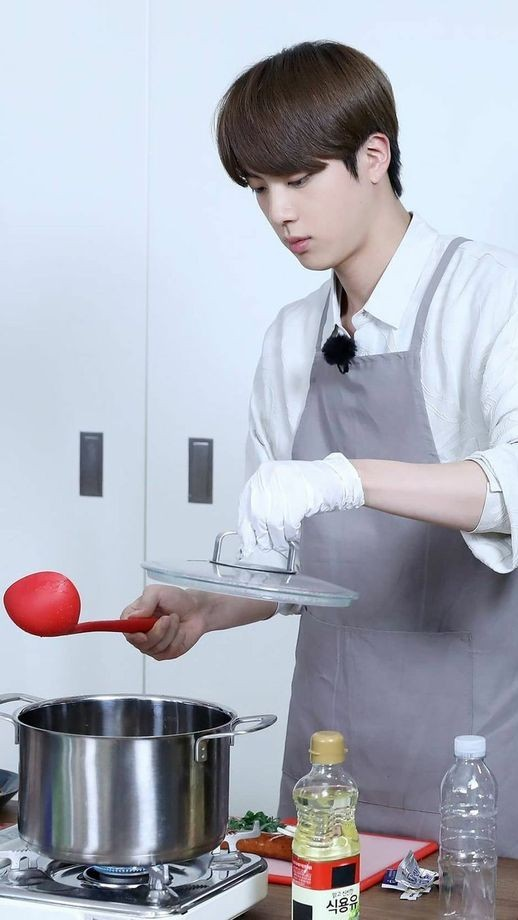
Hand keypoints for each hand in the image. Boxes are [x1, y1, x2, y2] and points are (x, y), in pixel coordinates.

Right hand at [121, 586, 208, 660]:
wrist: (197, 609)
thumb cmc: (176, 599)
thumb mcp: (158, 592)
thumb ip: (145, 602)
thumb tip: (134, 617)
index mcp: (134, 617)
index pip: (124, 629)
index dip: (131, 634)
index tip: (143, 634)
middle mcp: (140, 632)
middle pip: (139, 642)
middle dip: (157, 632)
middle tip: (168, 618)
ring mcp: (152, 644)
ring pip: (155, 647)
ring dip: (170, 632)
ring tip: (175, 619)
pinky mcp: (165, 652)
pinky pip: (167, 651)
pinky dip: (177, 639)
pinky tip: (180, 630)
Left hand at [238, 452, 363, 555]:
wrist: (334, 478)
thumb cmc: (308, 485)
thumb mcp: (280, 488)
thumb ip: (264, 504)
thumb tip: (251, 531)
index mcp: (262, 474)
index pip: (245, 505)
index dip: (245, 528)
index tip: (248, 543)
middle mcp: (270, 477)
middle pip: (257, 516)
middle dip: (262, 536)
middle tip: (268, 545)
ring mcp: (284, 485)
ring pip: (272, 522)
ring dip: (278, 538)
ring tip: (284, 541)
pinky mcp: (298, 496)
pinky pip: (288, 523)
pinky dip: (290, 533)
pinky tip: (294, 533)